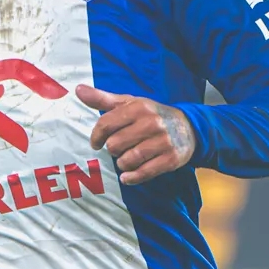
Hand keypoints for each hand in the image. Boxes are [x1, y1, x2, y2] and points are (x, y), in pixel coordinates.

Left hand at [75, 85, 197, 185]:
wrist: (189, 128)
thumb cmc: (151, 115)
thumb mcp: (129, 103)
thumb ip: (103, 99)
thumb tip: (78, 90)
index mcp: (138, 108)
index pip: (105, 125)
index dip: (96, 137)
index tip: (96, 143)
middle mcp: (151, 123)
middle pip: (114, 145)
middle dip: (113, 150)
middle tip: (120, 148)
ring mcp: (162, 142)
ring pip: (127, 161)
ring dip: (122, 164)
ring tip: (127, 159)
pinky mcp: (170, 159)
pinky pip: (143, 173)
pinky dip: (131, 178)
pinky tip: (128, 176)